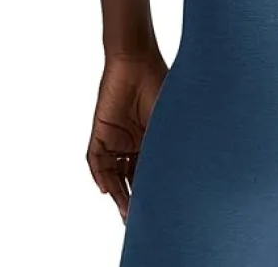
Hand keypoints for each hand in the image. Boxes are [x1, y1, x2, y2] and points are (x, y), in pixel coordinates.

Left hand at [86, 49, 168, 222]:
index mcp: (150, 140)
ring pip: (112, 173)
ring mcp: (115, 138)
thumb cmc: (159, 83)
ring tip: (125, 210)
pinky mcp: (100, 131)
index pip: (147, 171)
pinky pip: (96, 159)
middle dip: (132, 198)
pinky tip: (106, 188)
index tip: (157, 207)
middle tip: (137, 217)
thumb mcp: (167, 120)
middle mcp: (131, 142)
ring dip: (116, 192)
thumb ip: (169, 143)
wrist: (137, 60)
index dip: (150, 189)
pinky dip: (100, 175)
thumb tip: (181, 169)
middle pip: (129, 177)